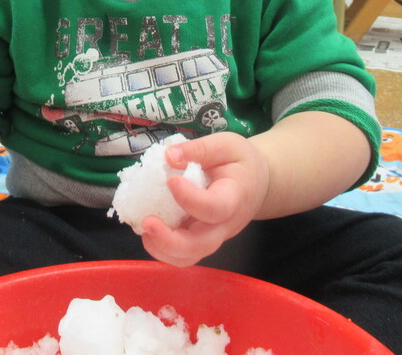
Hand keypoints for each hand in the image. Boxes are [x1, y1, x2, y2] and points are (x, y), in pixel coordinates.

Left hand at [139, 132, 268, 266]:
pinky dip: (161, 247)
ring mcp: (212, 237)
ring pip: (188, 256)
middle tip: (147, 221)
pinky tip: (149, 227)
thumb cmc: (241, 162)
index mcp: (234, 198)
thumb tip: (168, 156)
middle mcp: (224, 225)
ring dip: (161, 247)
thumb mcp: (226, 145)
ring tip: (143, 225)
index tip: (171, 180)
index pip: (214, 208)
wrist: (257, 183)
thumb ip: (199, 149)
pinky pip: (181, 254)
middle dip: (169, 240)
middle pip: (200, 245)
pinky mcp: (200, 240)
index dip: (190, 199)